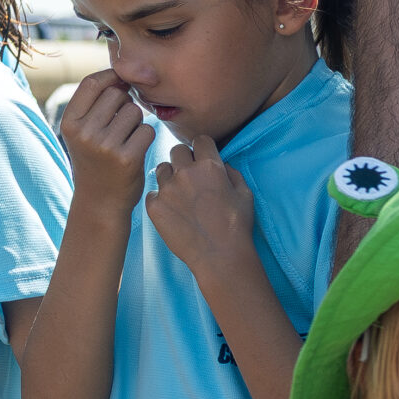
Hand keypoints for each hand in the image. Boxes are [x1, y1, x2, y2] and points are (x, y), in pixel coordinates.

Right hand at [58, 70, 154, 214]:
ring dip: (137, 121)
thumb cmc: (96, 162)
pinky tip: (138, 150)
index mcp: (69, 122)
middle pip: (117, 95)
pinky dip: (147, 137)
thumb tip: (122, 73)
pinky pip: (147, 130)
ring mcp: (105, 146)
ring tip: (128, 138)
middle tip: (122, 124)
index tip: (122, 83)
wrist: (100, 203)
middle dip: (126, 103)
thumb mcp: (82, 133)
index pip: (92, 83)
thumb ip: (93, 105)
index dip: (111, 77)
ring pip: (134, 111)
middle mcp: (84, 132)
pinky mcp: (127, 158)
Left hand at [148, 136, 257, 285]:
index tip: (202, 159)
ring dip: (170, 177)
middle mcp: (186, 173)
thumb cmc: (237, 228)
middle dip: (183, 160)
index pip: (200, 140)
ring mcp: (167, 189)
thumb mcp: (246, 195)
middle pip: (176, 150)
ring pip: (161, 169)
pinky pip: (152, 193)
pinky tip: (172, 211)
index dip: (202, 149)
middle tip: (190, 178)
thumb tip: (222, 164)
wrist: (220, 257)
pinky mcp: (154, 206)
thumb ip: (232, 173)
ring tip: (179, 196)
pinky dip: (160, 199)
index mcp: (210, 166)